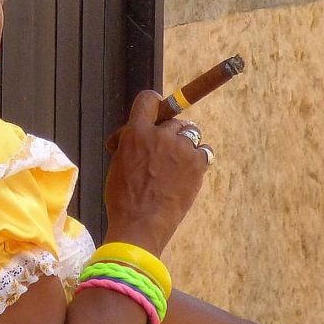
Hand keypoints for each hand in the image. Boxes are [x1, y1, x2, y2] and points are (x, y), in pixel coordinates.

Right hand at [103, 90, 210, 255]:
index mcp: (136, 132)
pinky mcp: (197, 164)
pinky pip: (204, 151)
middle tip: (164, 152)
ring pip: (190, 134)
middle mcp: (160, 134)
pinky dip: (198, 158)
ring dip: (185, 145)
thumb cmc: (123, 197)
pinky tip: (190, 171)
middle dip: (169, 132)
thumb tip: (138, 134)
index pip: (148, 99)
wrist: (140, 224)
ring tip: (178, 164)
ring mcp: (181, 148)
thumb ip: (132, 142)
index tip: (156, 112)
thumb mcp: (119, 162)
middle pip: (173, 120)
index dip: (154, 103)